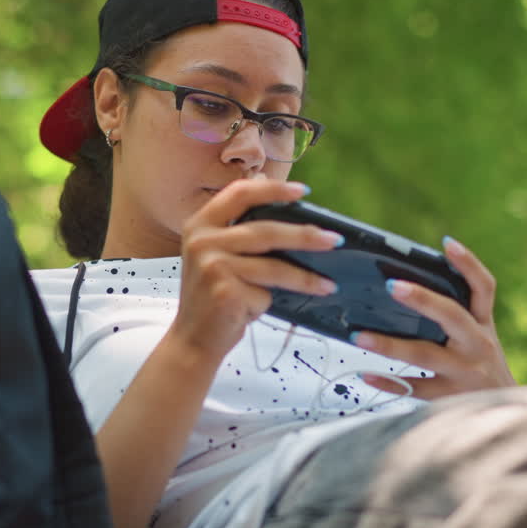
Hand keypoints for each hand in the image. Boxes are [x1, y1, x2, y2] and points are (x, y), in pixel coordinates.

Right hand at [167, 178, 342, 364]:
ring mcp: (212, 265)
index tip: (303, 192)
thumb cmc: (215, 297)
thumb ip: (245, 237)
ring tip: (327, 284)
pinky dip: (273, 301)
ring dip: (305, 277)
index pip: (240, 193)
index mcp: (201, 224)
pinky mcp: (225, 291)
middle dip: (305, 235)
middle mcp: (202, 240)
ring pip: (273, 266)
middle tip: (334, 240)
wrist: (192, 338)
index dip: (273, 189)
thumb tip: (299, 226)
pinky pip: (265, 292)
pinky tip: (274, 306)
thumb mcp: (220, 258)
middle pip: (266, 230)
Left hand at [353, 236, 515, 397]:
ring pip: (424, 355)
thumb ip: (459, 315)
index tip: (447, 243)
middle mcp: (478, 345)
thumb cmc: (482, 367)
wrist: (506, 413)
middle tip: (391, 285)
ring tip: (359, 336)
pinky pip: (413, 388)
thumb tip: (407, 288)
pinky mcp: (449, 398)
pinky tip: (366, 374)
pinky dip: (388, 382)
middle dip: (422, 299)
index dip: (468, 264)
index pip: (483, 288)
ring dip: (389, 345)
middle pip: (452, 315)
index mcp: (484, 325)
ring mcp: (464, 373)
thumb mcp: (481, 338)